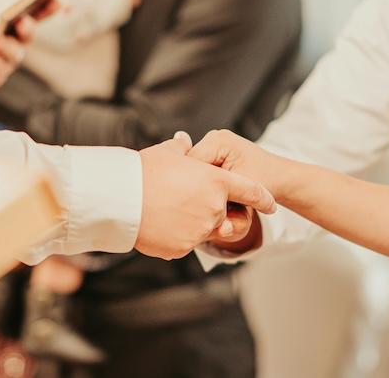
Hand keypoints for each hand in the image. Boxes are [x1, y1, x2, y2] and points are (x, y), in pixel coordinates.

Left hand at [0, 13, 28, 105]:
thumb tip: (0, 20)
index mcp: (0, 20)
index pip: (22, 10)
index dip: (38, 3)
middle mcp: (7, 37)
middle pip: (28, 30)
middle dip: (31, 25)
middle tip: (24, 23)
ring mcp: (5, 55)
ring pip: (19, 47)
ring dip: (9, 42)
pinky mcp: (2, 70)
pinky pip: (7, 60)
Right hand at [137, 132, 275, 259]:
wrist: (117, 198)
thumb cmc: (141, 171)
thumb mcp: (165, 153)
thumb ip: (181, 149)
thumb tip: (184, 141)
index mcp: (216, 181)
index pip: (251, 191)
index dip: (263, 197)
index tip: (271, 204)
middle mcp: (213, 208)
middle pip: (223, 212)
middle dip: (211, 208)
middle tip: (185, 200)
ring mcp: (199, 230)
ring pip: (204, 229)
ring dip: (193, 222)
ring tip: (167, 211)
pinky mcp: (183, 248)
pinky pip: (186, 242)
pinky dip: (177, 235)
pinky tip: (159, 224)